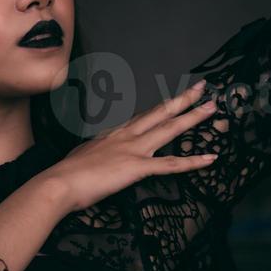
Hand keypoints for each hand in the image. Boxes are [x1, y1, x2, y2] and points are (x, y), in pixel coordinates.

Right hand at [47, 78, 218, 212]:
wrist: (59, 183)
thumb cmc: (66, 175)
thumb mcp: (82, 157)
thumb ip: (95, 154)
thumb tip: (95, 157)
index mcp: (113, 135)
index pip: (143, 118)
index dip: (161, 109)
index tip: (173, 101)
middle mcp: (126, 136)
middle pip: (160, 113)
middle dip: (183, 100)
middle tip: (202, 88)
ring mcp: (133, 150)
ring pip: (170, 129)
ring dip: (193, 117)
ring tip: (212, 107)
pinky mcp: (137, 167)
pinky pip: (171, 164)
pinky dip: (193, 161)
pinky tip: (210, 158)